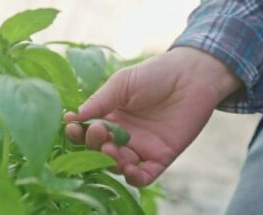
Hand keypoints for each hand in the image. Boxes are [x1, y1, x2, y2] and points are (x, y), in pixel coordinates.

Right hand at [64, 47, 239, 186]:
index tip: (72, 127)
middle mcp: (122, 135)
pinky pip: (144, 176)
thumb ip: (99, 101)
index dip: (78, 133)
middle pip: (99, 150)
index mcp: (110, 117)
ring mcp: (140, 147)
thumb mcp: (122, 84)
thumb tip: (70, 117)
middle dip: (94, 145)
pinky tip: (130, 170)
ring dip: (111, 162)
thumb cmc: (154, 74)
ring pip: (118, 165)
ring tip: (111, 150)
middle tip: (99, 133)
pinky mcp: (160, 157)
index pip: (87, 132)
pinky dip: (135, 178)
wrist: (192, 76)